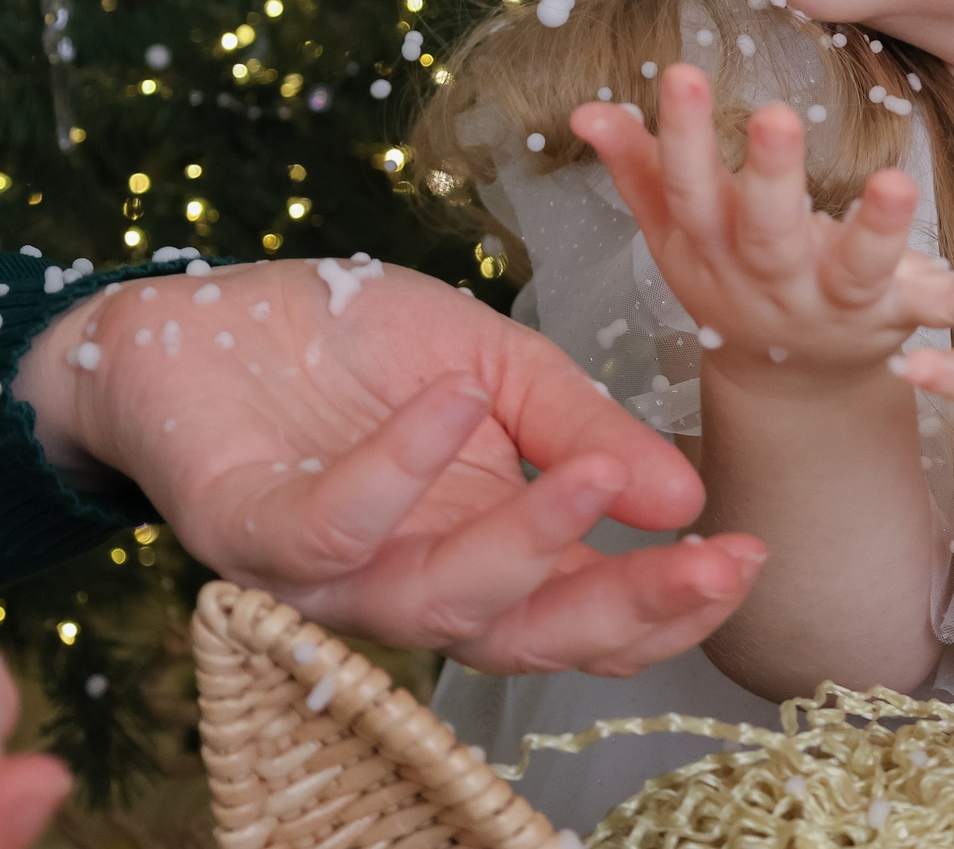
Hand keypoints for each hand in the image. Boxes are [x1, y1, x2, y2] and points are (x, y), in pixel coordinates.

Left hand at [16, 263, 765, 677]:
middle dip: (628, 610)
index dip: (667, 605)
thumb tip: (689, 494)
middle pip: (527, 641)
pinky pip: (332, 527)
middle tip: (713, 561)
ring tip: (599, 471)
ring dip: (528, 543)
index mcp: (484, 550)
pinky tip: (450, 402)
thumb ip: (582, 423)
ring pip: (437, 604)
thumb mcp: (498, 361)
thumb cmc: (355, 346)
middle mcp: (411, 584)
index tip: (746, 556)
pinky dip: (397, 470)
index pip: (583, 616)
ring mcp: (328, 574)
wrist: (207, 312)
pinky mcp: (247, 534)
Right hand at [570, 64, 953, 385]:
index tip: (683, 74)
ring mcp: (838, 303)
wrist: (789, 381)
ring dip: (875, 230)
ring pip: (854, 270)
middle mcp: (771, 280)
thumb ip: (639, 168)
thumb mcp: (677, 231)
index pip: (688, 190)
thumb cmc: (730, 276)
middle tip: (780, 117)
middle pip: (766, 232)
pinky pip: (946, 311)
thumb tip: (587, 110)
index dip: (681, 137)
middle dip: (771, 178)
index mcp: (712, 248)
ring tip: (896, 182)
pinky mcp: (899, 318)